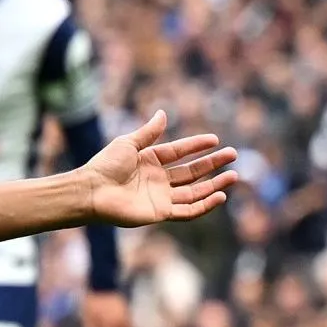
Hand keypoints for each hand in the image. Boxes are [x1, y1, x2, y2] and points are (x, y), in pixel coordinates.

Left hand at [77, 111, 238, 227]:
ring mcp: (161, 197)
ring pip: (194, 192)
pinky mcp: (161, 213)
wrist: (92, 191)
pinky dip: (205, 205)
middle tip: (233, 155)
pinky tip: (220, 196)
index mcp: (150, 161)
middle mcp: (158, 179)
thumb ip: (149, 132)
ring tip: (233, 175)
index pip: (179, 152)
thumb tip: (163, 113)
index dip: (197, 146)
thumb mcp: (128, 143)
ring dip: (214, 184)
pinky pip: (188, 210)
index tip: (215, 139)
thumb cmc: (105, 165)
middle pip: (191, 172)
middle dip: (212, 164)